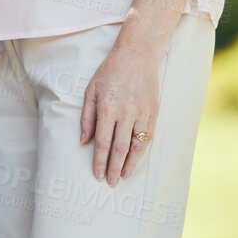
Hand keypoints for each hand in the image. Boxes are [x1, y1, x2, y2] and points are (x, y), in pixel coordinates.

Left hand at [79, 38, 163, 184]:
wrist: (138, 55)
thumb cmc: (110, 71)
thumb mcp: (91, 90)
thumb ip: (87, 117)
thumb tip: (83, 141)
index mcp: (107, 108)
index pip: (101, 142)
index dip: (98, 161)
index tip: (96, 175)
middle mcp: (125, 113)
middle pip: (119, 148)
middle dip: (113, 168)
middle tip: (110, 182)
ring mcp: (141, 114)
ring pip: (136, 146)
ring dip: (129, 165)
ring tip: (123, 177)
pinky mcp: (154, 112)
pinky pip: (148, 137)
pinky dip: (142, 151)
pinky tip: (136, 160)